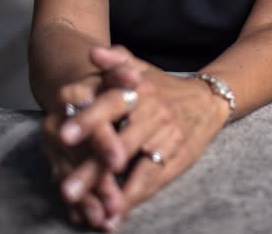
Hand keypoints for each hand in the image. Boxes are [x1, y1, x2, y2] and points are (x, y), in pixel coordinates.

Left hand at [45, 46, 230, 229]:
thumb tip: (92, 53)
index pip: (111, 105)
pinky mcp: (178, 159)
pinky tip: (115, 217)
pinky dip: (135, 199)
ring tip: (96, 214)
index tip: (63, 136)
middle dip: (94, 169)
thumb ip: (116, 61)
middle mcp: (154, 116)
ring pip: (139, 169)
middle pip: (120, 145)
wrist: (208, 100)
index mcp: (140, 92)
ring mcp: (167, 140)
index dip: (89, 120)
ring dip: (117, 193)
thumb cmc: (162, 87)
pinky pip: (154, 181)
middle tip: (67, 190)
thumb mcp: (141, 69)